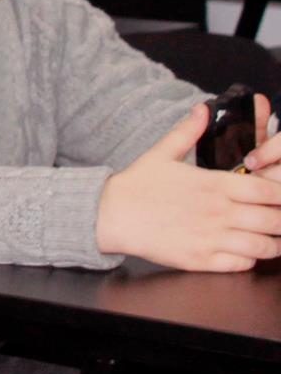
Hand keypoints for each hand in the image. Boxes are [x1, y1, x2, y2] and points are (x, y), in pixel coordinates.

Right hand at [97, 101, 280, 270]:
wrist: (109, 215)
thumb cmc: (136, 185)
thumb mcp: (161, 153)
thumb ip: (188, 132)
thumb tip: (203, 108)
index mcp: (212, 185)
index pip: (266, 191)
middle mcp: (217, 212)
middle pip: (273, 220)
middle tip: (280, 217)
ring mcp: (211, 238)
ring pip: (263, 246)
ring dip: (274, 243)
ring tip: (274, 239)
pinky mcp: (202, 261)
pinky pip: (242, 264)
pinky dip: (251, 259)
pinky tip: (248, 251)